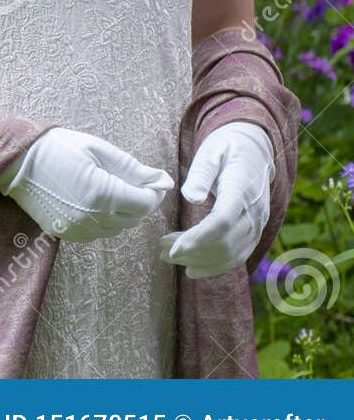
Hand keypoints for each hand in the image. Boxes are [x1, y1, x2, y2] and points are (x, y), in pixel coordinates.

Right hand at [0, 126, 173, 242]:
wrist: (17, 161)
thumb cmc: (58, 148)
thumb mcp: (98, 149)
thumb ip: (133, 168)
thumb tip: (163, 181)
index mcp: (103, 194)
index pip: (145, 204)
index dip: (153, 192)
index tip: (150, 180)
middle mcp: (92, 217)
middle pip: (134, 219)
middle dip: (138, 202)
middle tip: (130, 183)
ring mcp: (78, 229)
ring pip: (117, 228)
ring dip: (121, 213)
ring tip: (109, 190)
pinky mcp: (66, 234)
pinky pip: (98, 233)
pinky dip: (103, 220)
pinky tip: (92, 202)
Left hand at [161, 121, 275, 278]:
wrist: (254, 151)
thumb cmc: (226, 149)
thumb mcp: (210, 152)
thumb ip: (201, 174)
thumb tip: (191, 198)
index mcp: (242, 191)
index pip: (222, 222)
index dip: (198, 238)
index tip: (173, 250)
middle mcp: (254, 212)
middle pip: (224, 242)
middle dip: (192, 252)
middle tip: (161, 251)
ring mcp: (258, 224)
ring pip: (231, 253)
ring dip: (200, 261)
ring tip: (168, 258)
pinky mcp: (255, 231)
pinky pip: (239, 255)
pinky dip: (216, 266)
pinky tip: (192, 269)